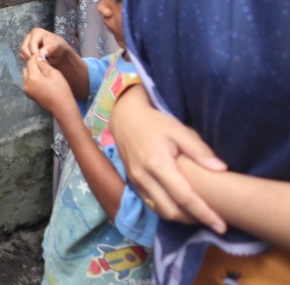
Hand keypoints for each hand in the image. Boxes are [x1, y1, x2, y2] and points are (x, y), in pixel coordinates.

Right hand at [20, 28, 73, 62]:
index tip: (43, 60)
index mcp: (37, 32)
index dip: (35, 54)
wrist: (60, 52)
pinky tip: (37, 62)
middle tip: (40, 64)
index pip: (31, 45)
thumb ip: (50, 49)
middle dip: (32, 58)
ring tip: (40, 63)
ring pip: (22, 54)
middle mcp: (29, 36)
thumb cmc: (59, 48)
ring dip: (30, 60)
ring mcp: (25, 42)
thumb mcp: (58, 47)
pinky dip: (29, 61)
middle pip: (24, 49)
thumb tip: (41, 54)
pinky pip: (23, 57)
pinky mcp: (25, 49)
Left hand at [21, 55, 78, 118]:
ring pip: (26, 75)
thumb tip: (38, 56)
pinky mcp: (29, 95)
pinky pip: (28, 82)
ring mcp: (26, 90)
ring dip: (33, 72)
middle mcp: (26, 83)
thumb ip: (44, 64)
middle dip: (34, 64)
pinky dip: (33, 79)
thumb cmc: (61, 90)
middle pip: (26, 68)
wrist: (63, 108)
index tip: (44, 55)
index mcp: (32, 77)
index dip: (37, 57)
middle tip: (45, 64)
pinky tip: (43, 80)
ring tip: (44, 73)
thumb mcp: (54, 73)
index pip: (30, 61)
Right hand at [111, 87, 227, 230]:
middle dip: (194, 220)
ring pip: (161, 211)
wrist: (125, 118)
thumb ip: (199, 150)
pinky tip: (182, 205)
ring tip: (200, 214)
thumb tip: (221, 169)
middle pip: (172, 211)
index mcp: (157, 164)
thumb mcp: (179, 130)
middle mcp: (144, 177)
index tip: (221, 226)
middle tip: (214, 221)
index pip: (184, 197)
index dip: (204, 214)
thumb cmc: (155, 123)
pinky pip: (152, 204)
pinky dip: (169, 209)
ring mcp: (136, 182)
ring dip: (181, 218)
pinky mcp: (133, 183)